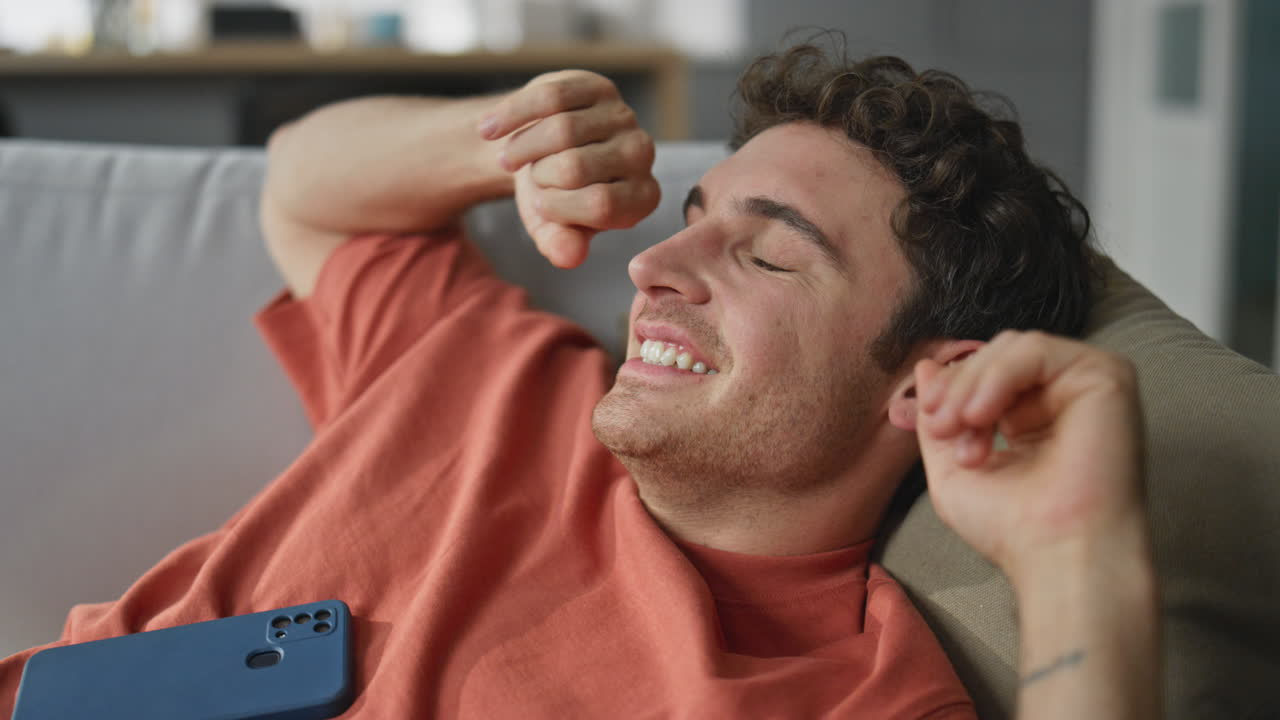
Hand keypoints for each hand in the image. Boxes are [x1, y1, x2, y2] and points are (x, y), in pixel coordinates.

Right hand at [478, 70, 659, 267]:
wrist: (541, 151)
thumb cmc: (552, 197)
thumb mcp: (553, 227)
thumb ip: (561, 245)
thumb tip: (569, 256)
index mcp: (641, 198)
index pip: (599, 205)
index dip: (558, 207)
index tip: (541, 204)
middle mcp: (642, 155)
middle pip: (575, 167)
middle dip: (538, 177)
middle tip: (531, 179)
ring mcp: (623, 117)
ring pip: (560, 130)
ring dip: (520, 149)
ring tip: (509, 159)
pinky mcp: (598, 87)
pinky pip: (548, 97)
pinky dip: (511, 115)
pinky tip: (490, 130)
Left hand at [914, 331, 1146, 586]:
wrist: (1058, 557)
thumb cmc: (1011, 529)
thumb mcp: (952, 468)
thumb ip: (939, 416)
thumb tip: (927, 366)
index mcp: (1033, 416)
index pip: (985, 372)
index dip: (951, 386)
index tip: (930, 421)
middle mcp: (1064, 398)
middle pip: (996, 354)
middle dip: (958, 385)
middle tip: (943, 426)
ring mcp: (1088, 385)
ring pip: (1013, 347)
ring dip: (973, 383)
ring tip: (963, 426)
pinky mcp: (1106, 377)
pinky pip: (1036, 349)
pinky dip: (999, 375)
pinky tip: (983, 415)